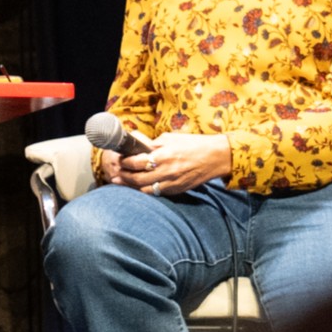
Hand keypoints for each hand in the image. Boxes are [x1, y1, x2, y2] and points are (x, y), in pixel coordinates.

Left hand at [111, 132, 231, 196]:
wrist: (216, 157)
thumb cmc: (193, 144)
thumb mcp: (170, 138)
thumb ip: (152, 144)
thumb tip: (136, 145)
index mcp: (164, 155)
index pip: (137, 162)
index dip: (125, 162)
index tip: (119, 159)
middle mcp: (167, 171)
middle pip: (138, 178)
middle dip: (124, 176)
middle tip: (115, 173)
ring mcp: (173, 182)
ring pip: (145, 189)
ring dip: (131, 186)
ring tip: (120, 182)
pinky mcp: (178, 190)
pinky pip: (157, 193)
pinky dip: (145, 191)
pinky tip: (137, 187)